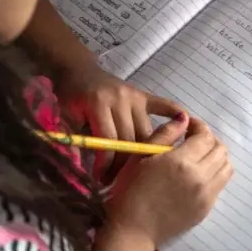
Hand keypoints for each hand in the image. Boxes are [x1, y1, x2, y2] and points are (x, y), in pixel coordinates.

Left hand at [58, 65, 182, 179]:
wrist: (78, 69)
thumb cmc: (71, 96)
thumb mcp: (66, 117)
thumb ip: (76, 141)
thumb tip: (82, 169)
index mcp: (99, 104)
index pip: (110, 142)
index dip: (107, 165)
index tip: (102, 179)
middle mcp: (121, 100)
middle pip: (131, 140)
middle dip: (124, 165)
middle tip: (117, 181)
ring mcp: (135, 97)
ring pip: (146, 132)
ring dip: (143, 154)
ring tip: (136, 171)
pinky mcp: (144, 95)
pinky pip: (163, 105)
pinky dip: (174, 115)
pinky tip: (185, 128)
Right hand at [105, 115, 232, 247]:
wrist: (133, 229)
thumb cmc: (130, 191)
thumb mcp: (141, 156)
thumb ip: (165, 134)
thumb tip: (184, 119)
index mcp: (182, 161)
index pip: (205, 136)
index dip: (198, 127)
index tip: (188, 127)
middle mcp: (200, 177)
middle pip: (220, 149)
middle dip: (209, 140)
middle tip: (193, 141)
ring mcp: (206, 195)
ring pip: (226, 167)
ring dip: (216, 157)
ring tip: (199, 157)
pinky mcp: (206, 209)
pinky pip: (220, 185)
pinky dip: (214, 175)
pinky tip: (197, 176)